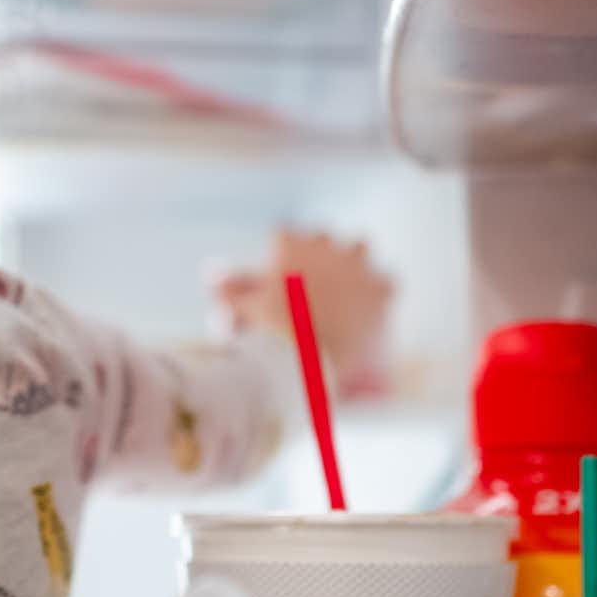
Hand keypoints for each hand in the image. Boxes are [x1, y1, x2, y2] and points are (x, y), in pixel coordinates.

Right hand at [214, 229, 395, 395]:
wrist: (306, 361)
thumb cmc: (267, 334)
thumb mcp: (242, 307)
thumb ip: (229, 286)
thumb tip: (209, 272)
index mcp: (288, 242)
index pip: (284, 236)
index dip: (281, 257)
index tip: (281, 279)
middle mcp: (325, 243)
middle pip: (323, 236)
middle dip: (319, 254)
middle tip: (312, 285)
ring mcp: (356, 262)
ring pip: (359, 247)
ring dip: (352, 263)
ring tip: (345, 289)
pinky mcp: (382, 286)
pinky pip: (386, 281)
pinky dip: (377, 294)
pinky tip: (367, 311)